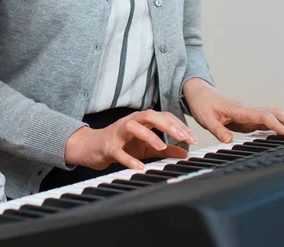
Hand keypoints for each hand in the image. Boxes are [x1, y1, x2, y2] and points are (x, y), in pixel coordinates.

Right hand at [64, 109, 196, 169]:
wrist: (91, 147)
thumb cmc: (119, 144)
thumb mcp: (144, 147)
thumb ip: (164, 149)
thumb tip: (184, 152)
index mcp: (140, 121)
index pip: (161, 116)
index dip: (177, 125)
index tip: (192, 138)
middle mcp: (129, 122)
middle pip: (148, 115)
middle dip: (167, 124)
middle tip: (183, 137)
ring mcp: (117, 133)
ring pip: (133, 127)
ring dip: (148, 135)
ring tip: (162, 147)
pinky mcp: (108, 147)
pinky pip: (119, 151)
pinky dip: (129, 159)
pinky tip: (140, 167)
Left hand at [183, 78, 283, 142]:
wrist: (199, 94)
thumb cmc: (202, 105)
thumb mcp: (205, 119)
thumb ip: (217, 130)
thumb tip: (228, 140)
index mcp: (239, 110)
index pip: (262, 116)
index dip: (275, 125)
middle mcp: (247, 110)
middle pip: (274, 113)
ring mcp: (249, 112)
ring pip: (273, 114)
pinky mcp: (249, 117)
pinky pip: (268, 119)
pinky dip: (281, 123)